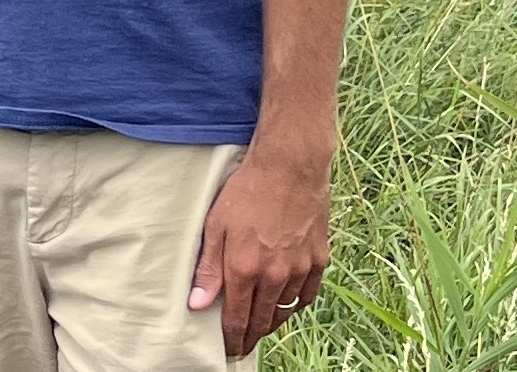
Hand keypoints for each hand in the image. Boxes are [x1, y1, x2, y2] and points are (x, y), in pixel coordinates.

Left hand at [187, 152, 330, 358]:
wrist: (289, 166)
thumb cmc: (247, 190)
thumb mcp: (215, 224)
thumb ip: (208, 268)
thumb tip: (198, 304)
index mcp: (245, 269)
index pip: (237, 320)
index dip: (231, 340)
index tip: (227, 351)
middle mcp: (274, 276)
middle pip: (262, 321)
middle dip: (250, 337)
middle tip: (241, 345)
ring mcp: (300, 269)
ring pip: (285, 311)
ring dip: (271, 322)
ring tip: (260, 326)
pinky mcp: (318, 259)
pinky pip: (307, 294)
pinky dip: (295, 303)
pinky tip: (286, 303)